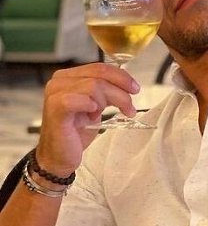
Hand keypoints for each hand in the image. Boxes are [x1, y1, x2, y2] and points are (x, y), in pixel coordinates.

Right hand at [36, 62, 140, 176]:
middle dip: (120, 91)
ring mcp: (55, 94)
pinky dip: (89, 104)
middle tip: (130, 107)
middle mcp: (59, 82)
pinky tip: (93, 113)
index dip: (121, 76)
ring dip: (108, 101)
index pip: (99, 68)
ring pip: (93, 86)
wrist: (60, 157)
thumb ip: (105, 93)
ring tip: (104, 116)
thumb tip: (126, 86)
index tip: (134, 89)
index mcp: (69, 78)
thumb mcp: (96, 108)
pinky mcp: (55, 109)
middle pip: (99, 75)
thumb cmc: (76, 133)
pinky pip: (75, 99)